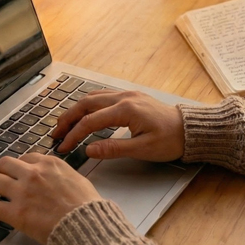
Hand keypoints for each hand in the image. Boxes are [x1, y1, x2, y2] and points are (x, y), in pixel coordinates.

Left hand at [0, 155, 101, 244]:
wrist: (85, 225)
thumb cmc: (87, 207)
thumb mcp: (78, 180)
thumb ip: (63, 175)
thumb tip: (59, 180)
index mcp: (50, 164)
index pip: (27, 157)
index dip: (19, 165)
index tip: (16, 171)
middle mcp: (33, 173)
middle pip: (5, 164)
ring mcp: (22, 192)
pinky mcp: (16, 212)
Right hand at [51, 90, 183, 162]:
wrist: (189, 129)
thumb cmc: (170, 140)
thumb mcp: (142, 149)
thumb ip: (113, 149)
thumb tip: (88, 150)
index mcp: (126, 110)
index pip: (90, 122)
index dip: (74, 135)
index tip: (62, 147)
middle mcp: (124, 97)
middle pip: (86, 104)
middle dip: (68, 118)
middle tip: (55, 133)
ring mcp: (127, 94)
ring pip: (93, 97)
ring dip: (76, 110)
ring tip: (64, 124)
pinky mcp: (131, 97)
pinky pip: (103, 96)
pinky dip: (88, 104)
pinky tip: (83, 113)